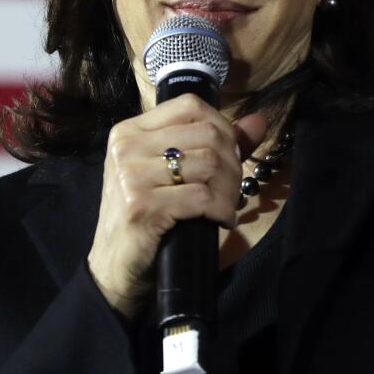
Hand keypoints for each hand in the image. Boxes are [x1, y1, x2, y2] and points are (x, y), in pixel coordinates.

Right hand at [86, 95, 264, 318]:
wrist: (113, 267)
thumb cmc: (145, 217)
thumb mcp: (170, 173)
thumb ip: (213, 144)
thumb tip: (259, 121)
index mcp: (130, 131)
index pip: (190, 106)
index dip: (222, 127)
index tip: (229, 155)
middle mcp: (127, 146)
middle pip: (206, 135)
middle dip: (232, 164)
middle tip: (231, 190)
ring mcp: (131, 175)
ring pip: (209, 164)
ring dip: (229, 190)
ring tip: (226, 206)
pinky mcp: (142, 206)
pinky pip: (202, 197)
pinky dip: (222, 210)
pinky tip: (221, 221)